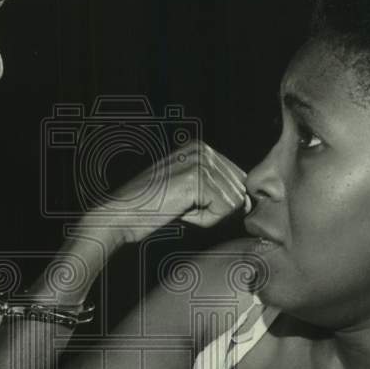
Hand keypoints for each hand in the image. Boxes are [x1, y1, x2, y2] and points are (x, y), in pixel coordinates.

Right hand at [87, 141, 247, 245]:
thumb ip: (215, 186)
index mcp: (201, 148)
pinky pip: (223, 210)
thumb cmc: (151, 208)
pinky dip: (204, 221)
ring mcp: (200, 163)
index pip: (238, 180)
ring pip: (232, 202)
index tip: (188, 203)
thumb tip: (248, 200)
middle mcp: (203, 150)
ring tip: (180, 209)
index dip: (219, 202)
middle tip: (183, 208)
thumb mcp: (187, 189)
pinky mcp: (197, 180)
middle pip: (238, 190)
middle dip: (215, 209)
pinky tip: (180, 213)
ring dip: (208, 216)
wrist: (121, 215)